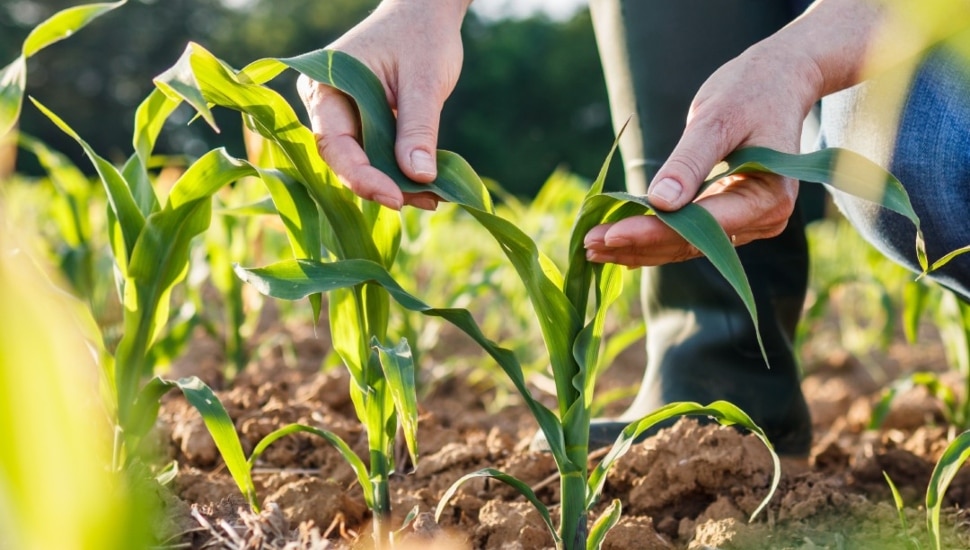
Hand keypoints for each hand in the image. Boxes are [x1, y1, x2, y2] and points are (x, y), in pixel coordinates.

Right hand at [297, 0, 469, 210]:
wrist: (426, 13)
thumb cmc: (421, 36)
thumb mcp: (424, 81)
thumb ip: (418, 128)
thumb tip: (420, 178)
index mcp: (325, 87)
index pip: (334, 144)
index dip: (362, 177)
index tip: (396, 198)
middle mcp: (326, 105)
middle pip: (346, 160)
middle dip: (384, 185)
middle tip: (426, 200)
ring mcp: (344, 117)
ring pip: (363, 163)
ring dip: (396, 184)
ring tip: (434, 197)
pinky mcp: (364, 126)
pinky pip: (377, 156)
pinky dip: (401, 172)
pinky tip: (429, 185)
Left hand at [585, 0, 881, 266]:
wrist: (776, 83)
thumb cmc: (751, 91)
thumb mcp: (718, 118)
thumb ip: (690, 161)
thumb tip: (660, 203)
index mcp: (768, 197)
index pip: (702, 226)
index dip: (653, 232)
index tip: (611, 234)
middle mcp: (763, 220)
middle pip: (691, 243)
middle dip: (638, 244)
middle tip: (588, 244)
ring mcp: (748, 223)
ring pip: (685, 246)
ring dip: (639, 248)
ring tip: (592, 249)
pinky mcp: (730, 219)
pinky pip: (688, 236)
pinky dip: (652, 238)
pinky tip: (617, 245)